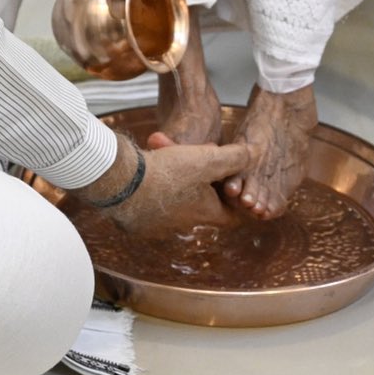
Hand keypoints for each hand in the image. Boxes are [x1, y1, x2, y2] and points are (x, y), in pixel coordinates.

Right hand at [101, 137, 251, 237]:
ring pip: (177, 197)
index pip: (233, 215)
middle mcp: (184, 224)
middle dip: (204, 177)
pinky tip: (149, 162)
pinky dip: (156, 181)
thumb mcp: (207, 159)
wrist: (119, 184)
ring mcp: (159, 223)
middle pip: (204, 202)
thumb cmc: (167, 174)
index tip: (236, 183)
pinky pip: (154, 199)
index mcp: (206, 214)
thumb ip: (234, 157)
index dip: (238, 199)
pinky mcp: (138, 218)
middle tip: (199, 156)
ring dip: (177, 175)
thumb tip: (254, 154)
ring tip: (166, 150)